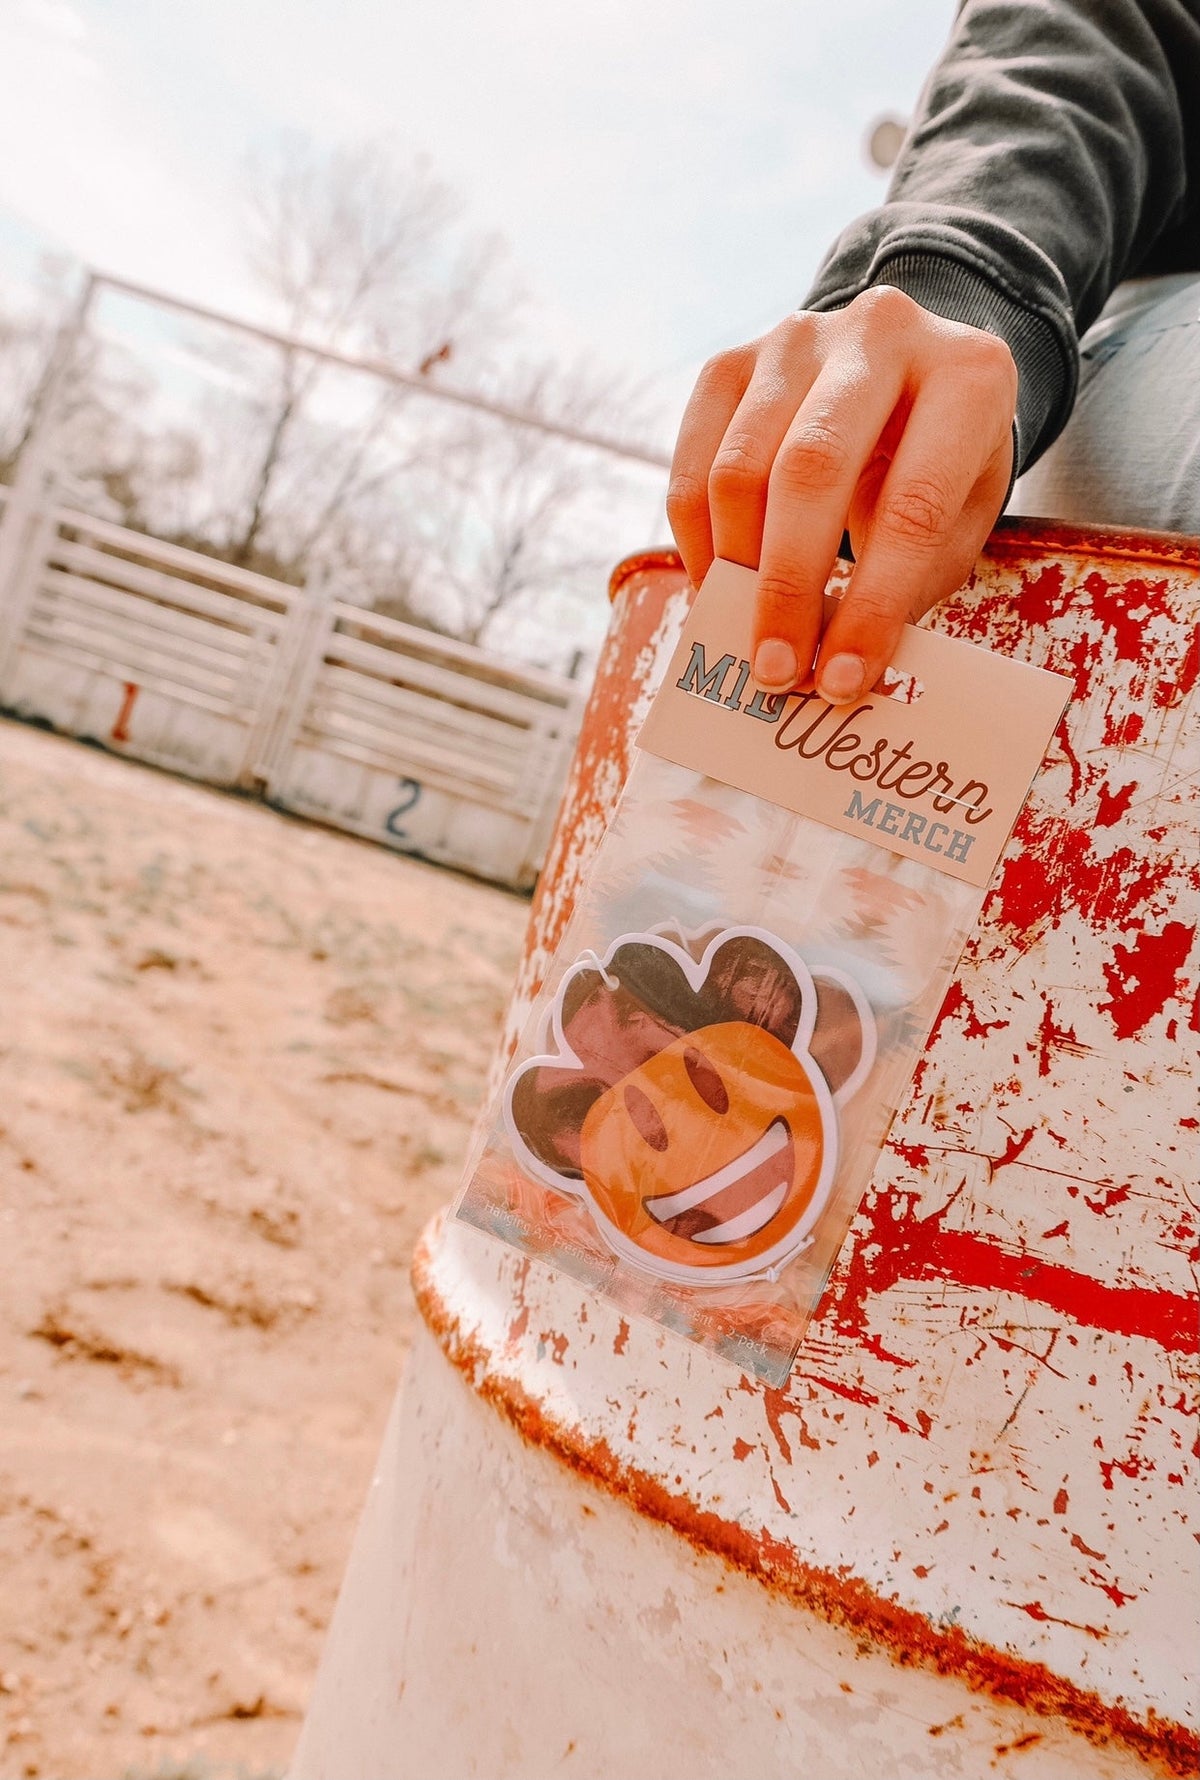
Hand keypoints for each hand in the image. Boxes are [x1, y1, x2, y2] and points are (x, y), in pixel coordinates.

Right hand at [666, 286, 1016, 701]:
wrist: (908, 369)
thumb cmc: (939, 462)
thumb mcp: (961, 517)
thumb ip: (911, 583)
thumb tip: (834, 669)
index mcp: (968, 375)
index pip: (913, 506)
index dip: (872, 604)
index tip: (840, 680)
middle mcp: (881, 333)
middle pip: (810, 471)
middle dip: (787, 587)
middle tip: (776, 670)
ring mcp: (797, 339)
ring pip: (739, 468)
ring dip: (734, 570)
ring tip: (743, 634)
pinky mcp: (732, 361)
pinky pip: (694, 463)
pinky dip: (696, 540)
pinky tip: (716, 589)